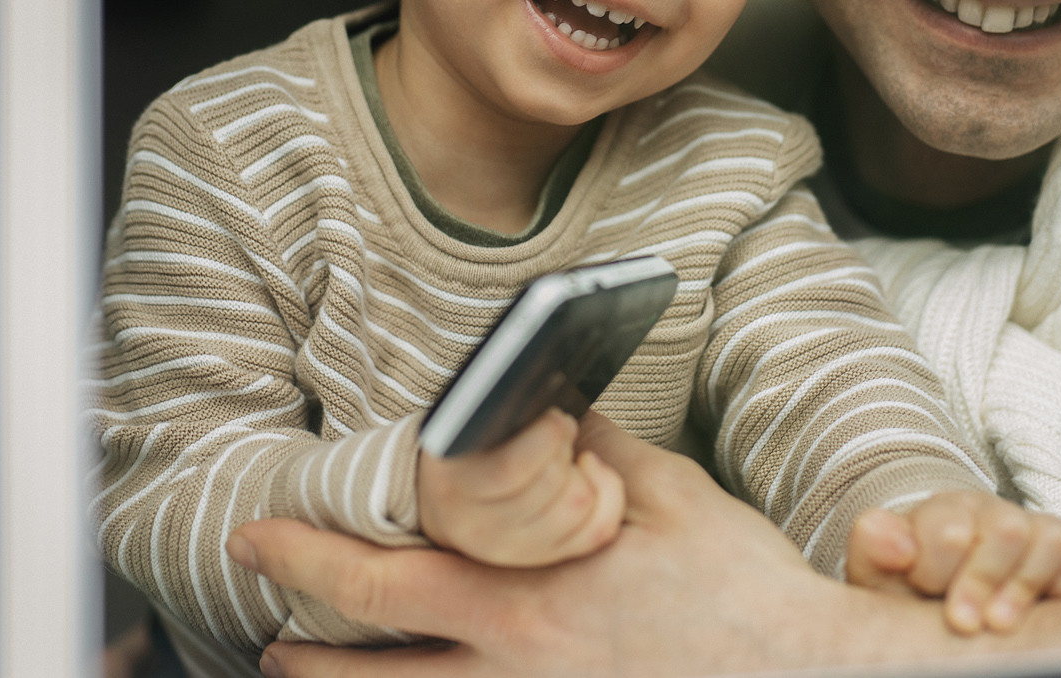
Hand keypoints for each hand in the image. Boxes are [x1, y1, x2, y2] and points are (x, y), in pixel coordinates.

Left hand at [227, 412, 954, 675]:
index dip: (312, 556)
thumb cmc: (743, 590)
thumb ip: (595, 453)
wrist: (804, 675)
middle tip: (255, 613)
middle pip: (373, 657)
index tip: (263, 535)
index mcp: (531, 589)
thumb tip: (547, 410)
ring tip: (285, 670)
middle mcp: (515, 661)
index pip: (389, 574)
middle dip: (300, 633)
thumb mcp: (672, 494)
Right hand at [416, 407, 624, 566]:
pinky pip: (597, 531)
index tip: (558, 418)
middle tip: (561, 427)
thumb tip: (552, 409)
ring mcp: (512, 551)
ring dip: (583, 470)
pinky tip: (589, 472)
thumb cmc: (469, 448)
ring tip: (568, 453)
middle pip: (552, 487)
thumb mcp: (468, 427)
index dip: (546, 438)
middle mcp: (480, 529)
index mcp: (454, 486)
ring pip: (578, 507)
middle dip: (564, 448)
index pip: (510, 470)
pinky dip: (607, 495)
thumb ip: (498, 414)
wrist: (450, 499)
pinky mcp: (544, 558)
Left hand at [846, 491, 1060, 634]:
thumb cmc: (908, 586)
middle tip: (962, 623)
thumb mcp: (878, 571)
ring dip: (1025, 585)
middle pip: (1005, 527)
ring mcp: (1031, 532)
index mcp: (942, 513)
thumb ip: (876, 547)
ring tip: (1001, 625)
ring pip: (1050, 538)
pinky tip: (1043, 614)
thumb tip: (897, 542)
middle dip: (983, 578)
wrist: (935, 593)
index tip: (924, 592)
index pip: (948, 523)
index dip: (937, 563)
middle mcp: (990, 515)